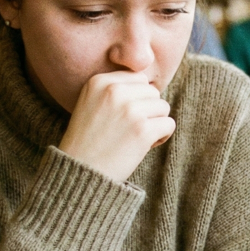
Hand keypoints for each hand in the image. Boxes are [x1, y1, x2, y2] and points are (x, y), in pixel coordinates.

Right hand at [58, 72, 174, 181]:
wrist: (80, 172)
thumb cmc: (89, 140)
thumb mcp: (91, 103)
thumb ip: (115, 88)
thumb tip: (151, 83)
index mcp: (99, 81)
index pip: (138, 78)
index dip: (137, 98)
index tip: (123, 116)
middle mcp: (114, 91)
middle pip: (153, 91)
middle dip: (147, 110)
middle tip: (129, 129)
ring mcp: (130, 110)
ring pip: (163, 106)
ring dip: (155, 123)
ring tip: (135, 137)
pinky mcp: (142, 130)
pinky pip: (168, 124)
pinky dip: (161, 136)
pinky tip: (144, 145)